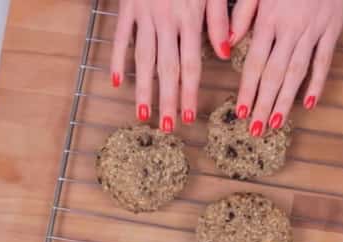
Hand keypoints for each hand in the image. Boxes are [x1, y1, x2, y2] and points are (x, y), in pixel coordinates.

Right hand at [112, 1, 220, 132]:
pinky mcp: (127, 6)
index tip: (188, 117)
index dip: (189, 93)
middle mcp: (166, 20)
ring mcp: (145, 14)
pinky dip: (116, 59)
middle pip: (167, 68)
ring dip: (143, 89)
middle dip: (167, 100)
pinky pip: (120, 36)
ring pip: (143, 58)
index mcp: (190, 17)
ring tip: (143, 114)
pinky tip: (116, 81)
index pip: (190, 64)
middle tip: (167, 127)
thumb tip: (226, 54)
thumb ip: (220, 19)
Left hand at [230, 0, 342, 135]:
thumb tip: (227, 44)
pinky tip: (309, 104)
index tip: (241, 113)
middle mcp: (290, 29)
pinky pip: (324, 61)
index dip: (248, 90)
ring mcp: (313, 31)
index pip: (254, 63)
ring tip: (276, 124)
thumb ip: (241, 14)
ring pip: (297, 72)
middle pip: (274, 74)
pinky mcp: (332, 29)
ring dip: (286, 101)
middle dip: (264, 105)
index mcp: (268, 20)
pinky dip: (317, 83)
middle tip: (256, 130)